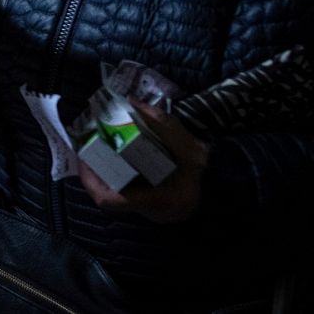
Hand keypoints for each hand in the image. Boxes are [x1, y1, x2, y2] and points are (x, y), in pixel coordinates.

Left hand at [77, 100, 208, 223]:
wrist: (229, 182)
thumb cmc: (208, 167)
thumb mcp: (186, 142)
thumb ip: (160, 122)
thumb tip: (132, 101)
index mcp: (157, 201)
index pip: (110, 201)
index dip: (90, 180)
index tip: (84, 158)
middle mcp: (151, 212)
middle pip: (110, 197)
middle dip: (95, 173)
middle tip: (89, 149)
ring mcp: (154, 212)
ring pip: (118, 196)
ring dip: (106, 175)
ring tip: (99, 150)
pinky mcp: (156, 206)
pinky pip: (129, 193)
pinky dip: (120, 176)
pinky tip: (118, 158)